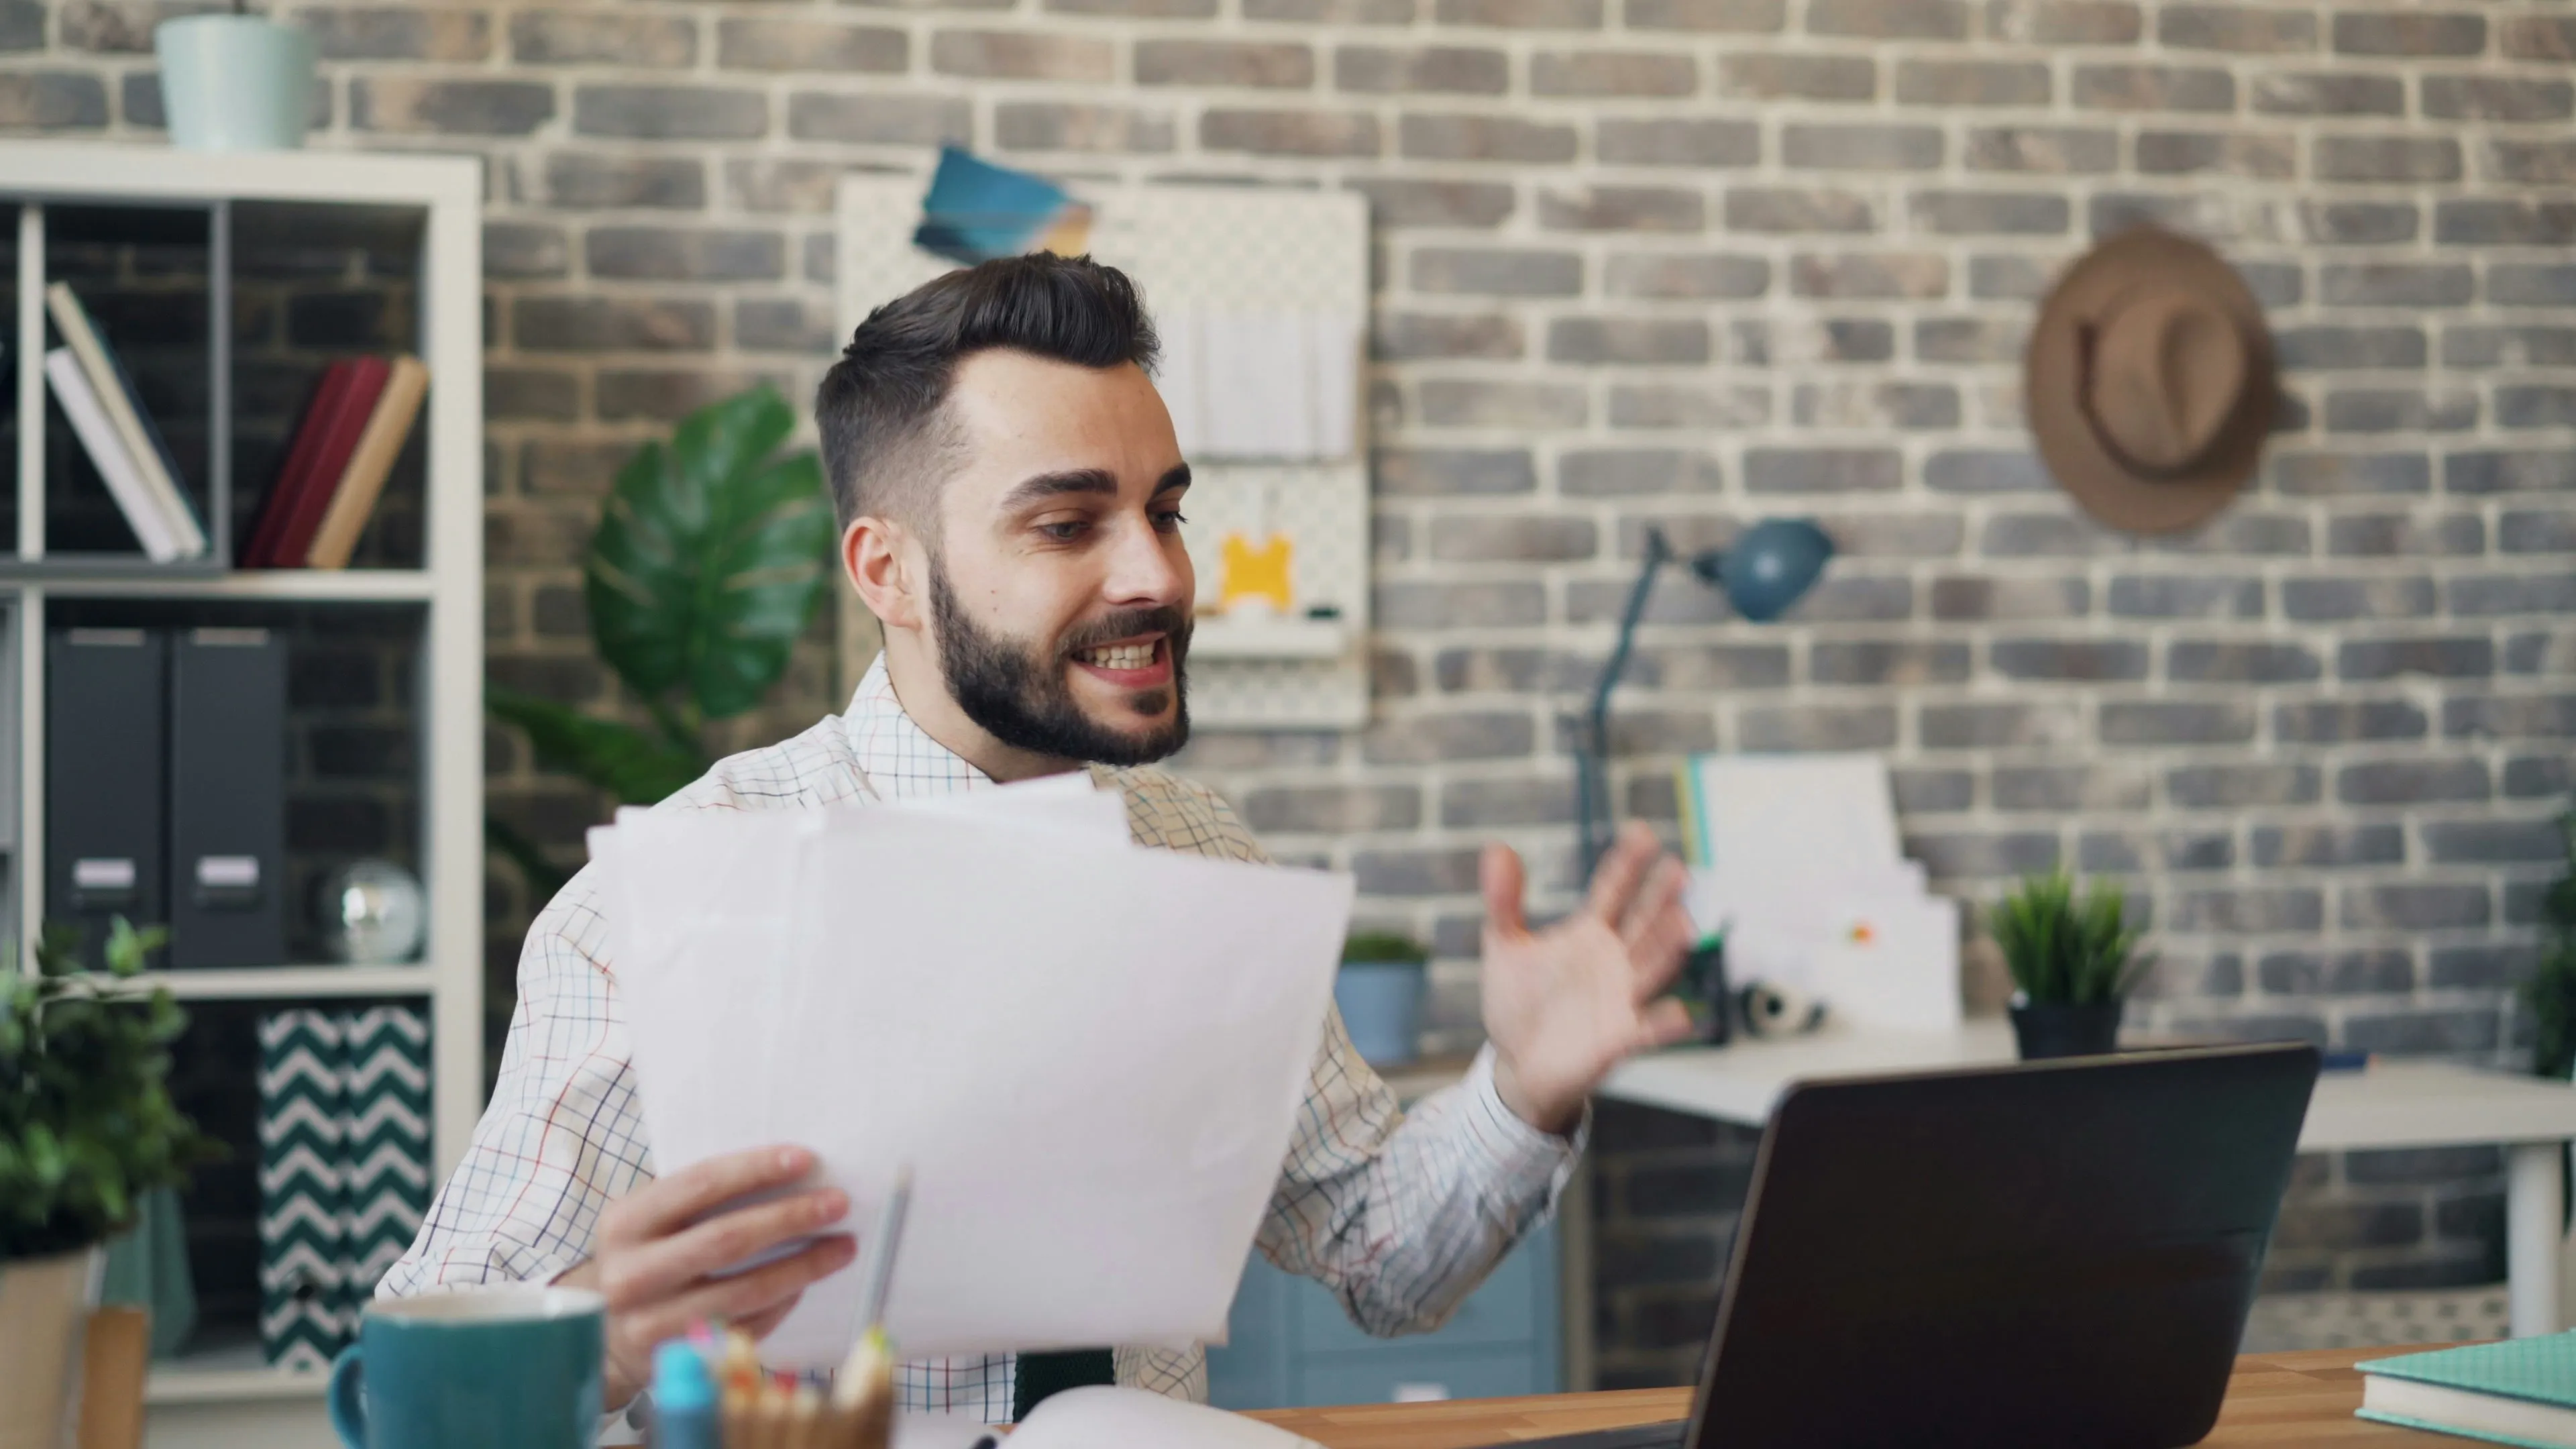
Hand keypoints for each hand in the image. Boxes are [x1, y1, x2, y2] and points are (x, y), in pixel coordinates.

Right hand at [564, 1145, 857, 1407]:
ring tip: (842, 1246)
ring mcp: (651, 1323)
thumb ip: (698, 1198)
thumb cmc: (643, 1258)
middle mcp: (631, 1274)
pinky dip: (783, 1302)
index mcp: (625, 1222)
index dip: (755, 1169)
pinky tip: (805, 1283)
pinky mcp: (676, 1360)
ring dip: (803, 1267)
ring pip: (744, 1292)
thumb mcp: (649, 1220)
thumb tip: (787, 1171)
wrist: (600, 1333)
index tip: (805, 1159)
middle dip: (790, 1218)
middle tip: (837, 1203)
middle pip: (726, 1240)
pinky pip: (746, 1327)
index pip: (699, 1184)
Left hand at [1480, 823, 1697, 1133]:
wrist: (1518, 1064)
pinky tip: (1681, 1015)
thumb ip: (1504, 901)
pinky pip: (1646, 1030)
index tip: (1642, 831)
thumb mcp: (1504, 946)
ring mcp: (1621, 998)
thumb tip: (1497, 848)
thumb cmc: (1518, 1002)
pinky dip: (1664, 1023)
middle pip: (1643, 922)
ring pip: (1650, 968)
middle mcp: (1614, 960)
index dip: (1626, 863)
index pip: (1612, 890)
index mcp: (1589, 933)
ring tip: (1684, 922)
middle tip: (1678, 869)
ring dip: (1668, 949)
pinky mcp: (1619, 1038)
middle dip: (1660, 898)